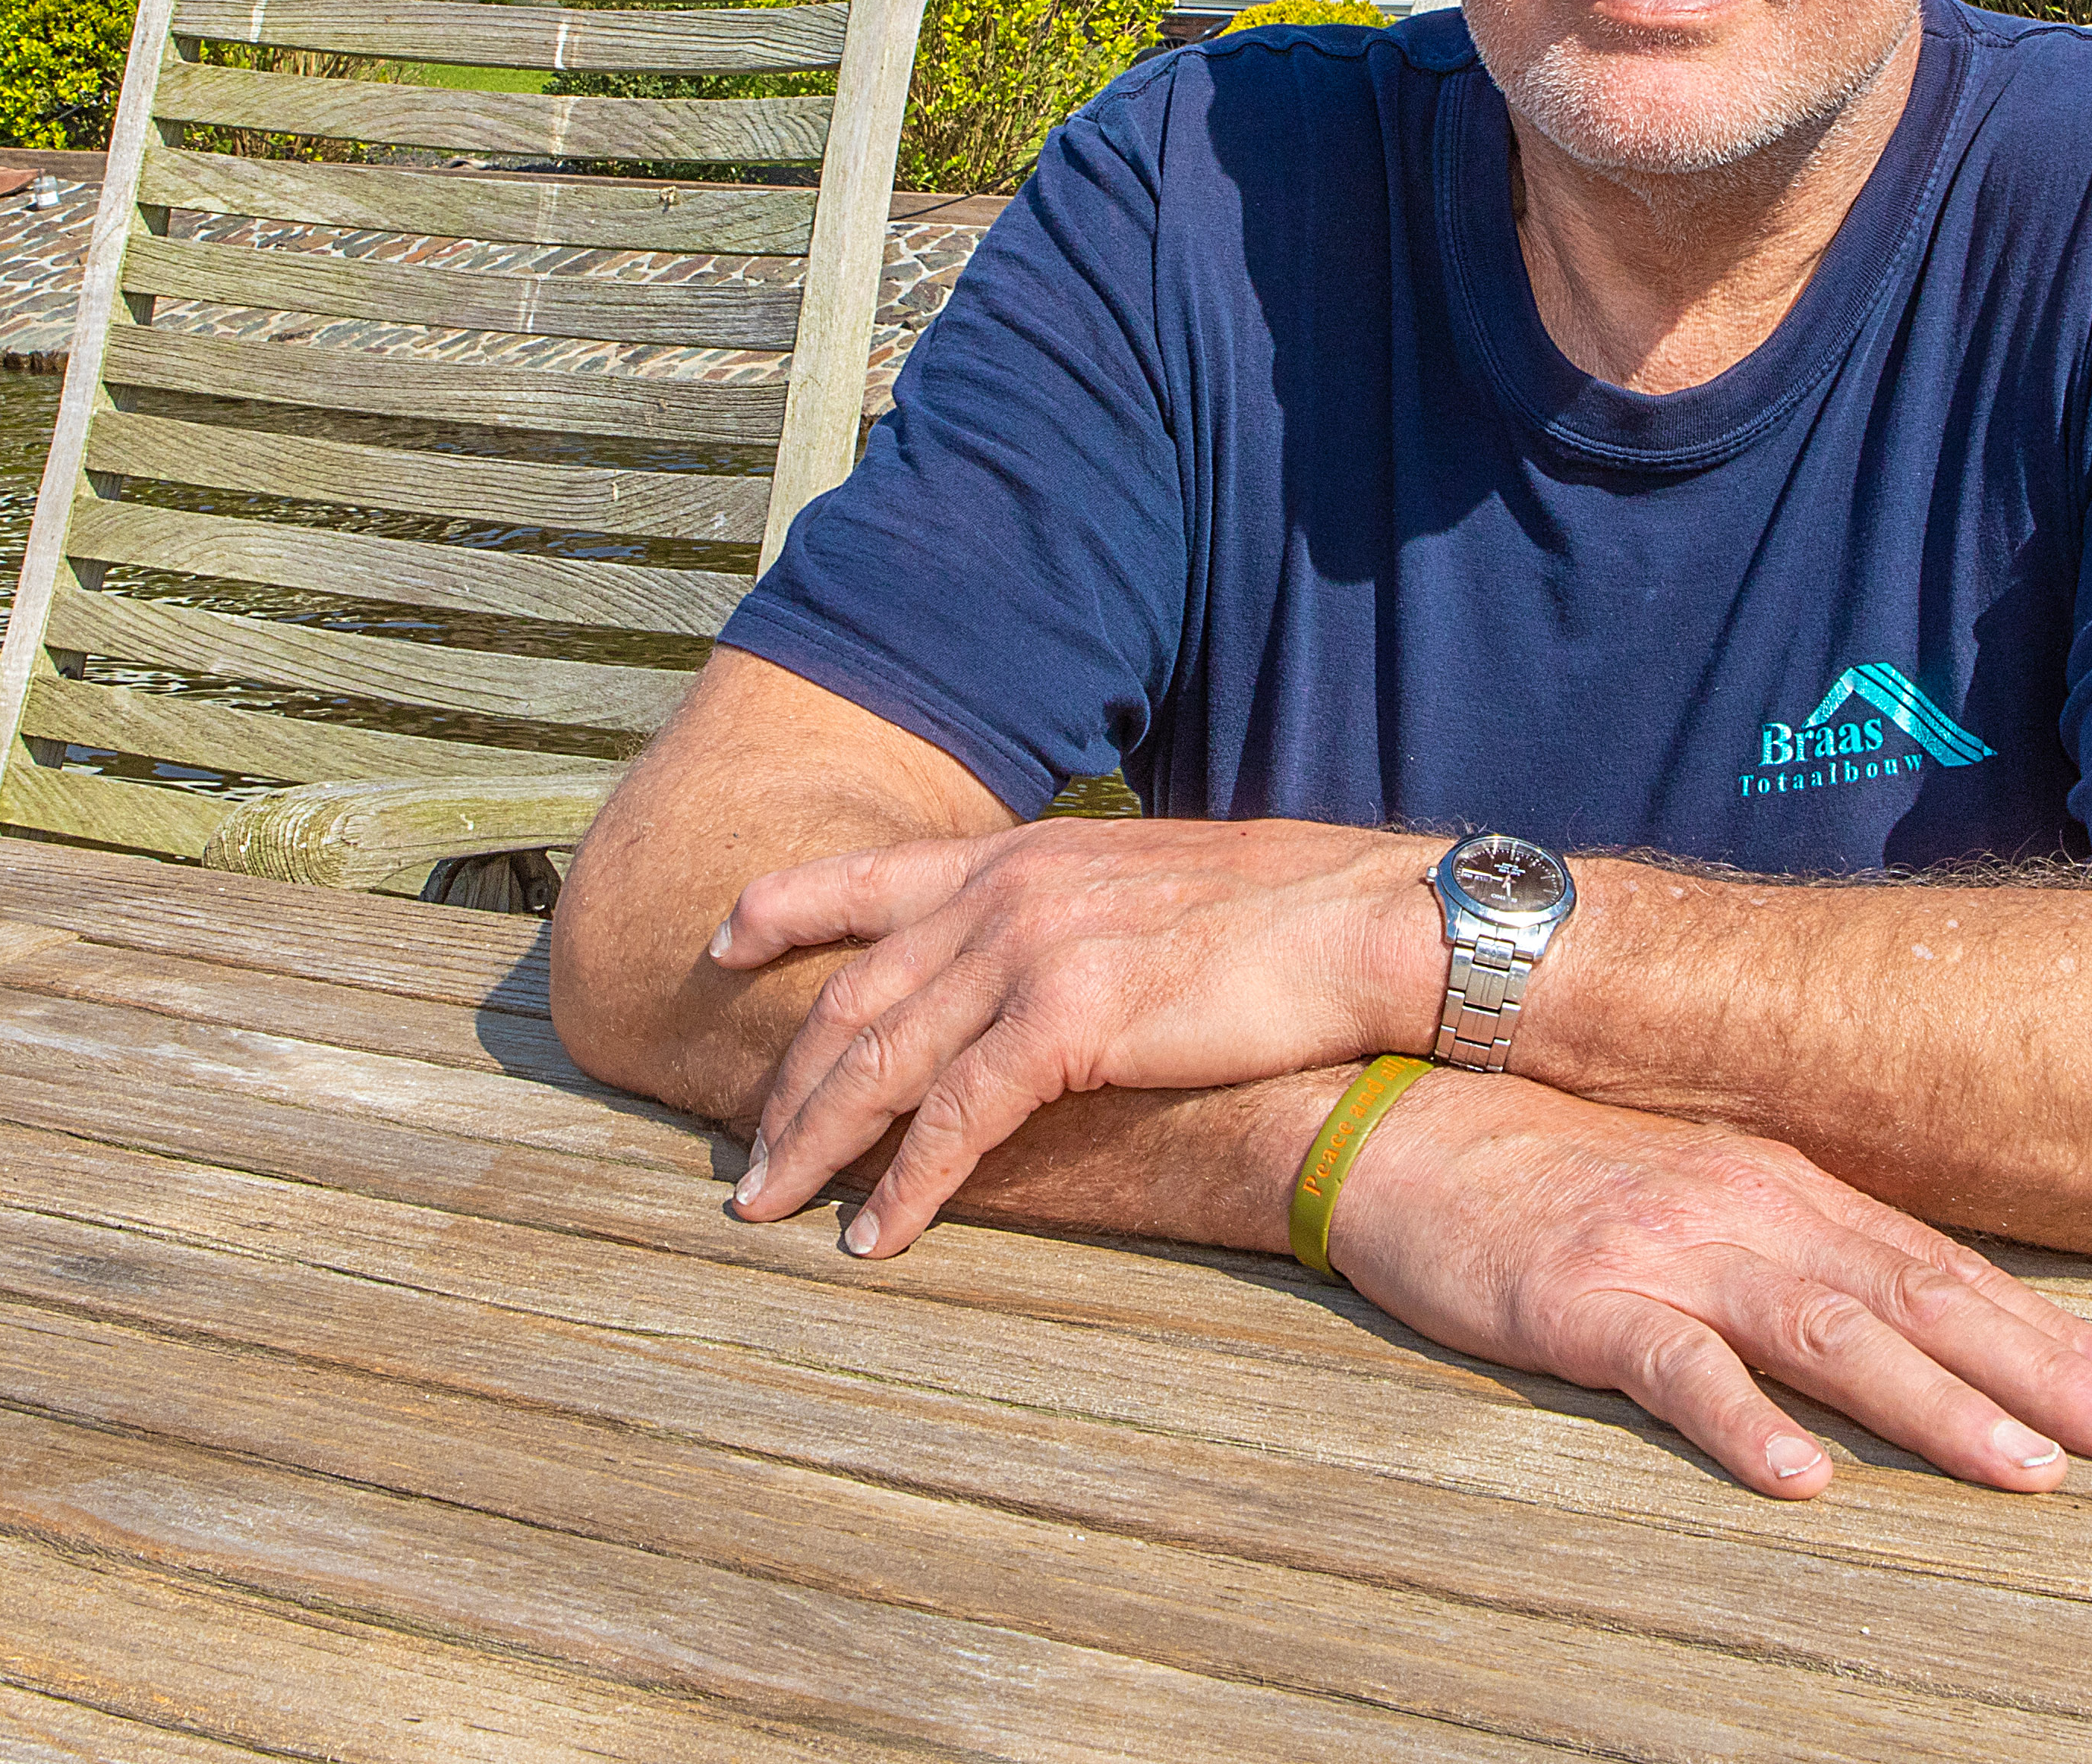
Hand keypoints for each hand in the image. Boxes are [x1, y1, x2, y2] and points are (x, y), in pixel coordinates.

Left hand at [718, 815, 1444, 1249]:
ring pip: (883, 1061)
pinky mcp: (1069, 1019)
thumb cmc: (1285, 917)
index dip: (783, 909)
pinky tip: (875, 1235)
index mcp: (1024, 856)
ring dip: (816, 1145)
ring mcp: (1031, 950)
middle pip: (855, 996)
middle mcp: (1007, 892)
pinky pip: (956, 1119)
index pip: (869, 877)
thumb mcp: (1147, 889)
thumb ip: (1072, 918)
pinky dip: (906, 1184)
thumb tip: (1040, 971)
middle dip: (789, 1085)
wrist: (1369, 923)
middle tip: (744, 1159)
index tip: (722, 944)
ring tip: (770, 1207)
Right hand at [1324, 1072, 2091, 1501]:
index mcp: (1786, 1186)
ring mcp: (1669, 1250)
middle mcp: (1749, 1209)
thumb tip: (1908, 1310)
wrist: (1401, 1118)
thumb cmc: (1553, 1167)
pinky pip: (1676, 1368)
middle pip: (1919, 1300)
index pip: (1942, 1266)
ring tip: (2024, 1471)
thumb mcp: (1699, 1188)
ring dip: (1935, 1406)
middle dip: (2039, 1374)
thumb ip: (1797, 1241)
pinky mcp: (1583, 1298)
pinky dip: (1743, 1424)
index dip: (2046, 1332)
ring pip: (1830, 1334)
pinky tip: (1801, 1476)